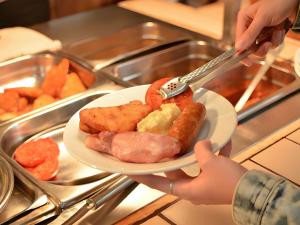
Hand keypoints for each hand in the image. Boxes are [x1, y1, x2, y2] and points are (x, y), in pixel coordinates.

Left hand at [129, 140, 246, 204]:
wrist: (255, 191)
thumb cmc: (229, 182)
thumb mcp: (210, 162)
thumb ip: (200, 150)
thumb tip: (201, 142)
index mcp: (187, 190)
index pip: (158, 183)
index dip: (143, 177)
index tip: (130, 171)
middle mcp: (193, 189)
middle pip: (175, 171)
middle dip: (171, 157)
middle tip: (162, 145)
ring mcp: (205, 184)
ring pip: (194, 166)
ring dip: (196, 153)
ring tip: (193, 139)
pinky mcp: (217, 180)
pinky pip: (212, 165)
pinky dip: (215, 154)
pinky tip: (221, 141)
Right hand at [235, 0, 297, 64]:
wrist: (295, 0)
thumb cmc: (278, 2)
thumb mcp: (263, 18)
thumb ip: (250, 33)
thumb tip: (238, 47)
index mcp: (244, 20)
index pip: (239, 41)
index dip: (243, 52)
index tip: (247, 62)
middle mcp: (250, 27)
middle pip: (250, 47)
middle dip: (261, 47)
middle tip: (268, 44)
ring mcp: (260, 31)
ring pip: (262, 47)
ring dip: (271, 42)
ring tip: (277, 31)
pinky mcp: (269, 34)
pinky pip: (271, 44)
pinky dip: (277, 39)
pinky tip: (280, 29)